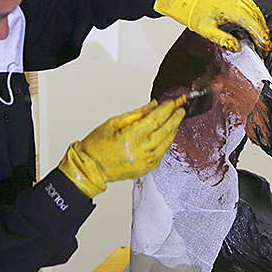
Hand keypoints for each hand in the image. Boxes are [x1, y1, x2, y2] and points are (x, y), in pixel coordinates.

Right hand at [56, 96, 186, 197]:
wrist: (91, 168)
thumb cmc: (97, 146)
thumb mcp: (114, 122)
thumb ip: (137, 114)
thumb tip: (153, 105)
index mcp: (132, 136)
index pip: (157, 118)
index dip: (167, 108)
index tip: (173, 101)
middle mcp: (141, 150)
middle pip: (166, 130)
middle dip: (175, 117)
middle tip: (180, 108)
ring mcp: (145, 161)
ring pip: (167, 143)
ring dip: (173, 130)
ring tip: (176, 120)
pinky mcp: (146, 169)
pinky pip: (161, 154)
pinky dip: (166, 143)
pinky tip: (167, 136)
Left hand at [153, 0, 271, 52]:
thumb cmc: (196, 12)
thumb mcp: (207, 30)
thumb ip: (223, 39)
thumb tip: (237, 47)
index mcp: (231, 9)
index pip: (252, 24)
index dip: (261, 37)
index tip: (266, 48)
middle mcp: (237, 1)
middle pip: (257, 19)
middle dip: (264, 35)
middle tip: (266, 49)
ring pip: (257, 12)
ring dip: (262, 27)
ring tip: (263, 41)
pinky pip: (253, 7)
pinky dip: (257, 18)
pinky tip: (256, 27)